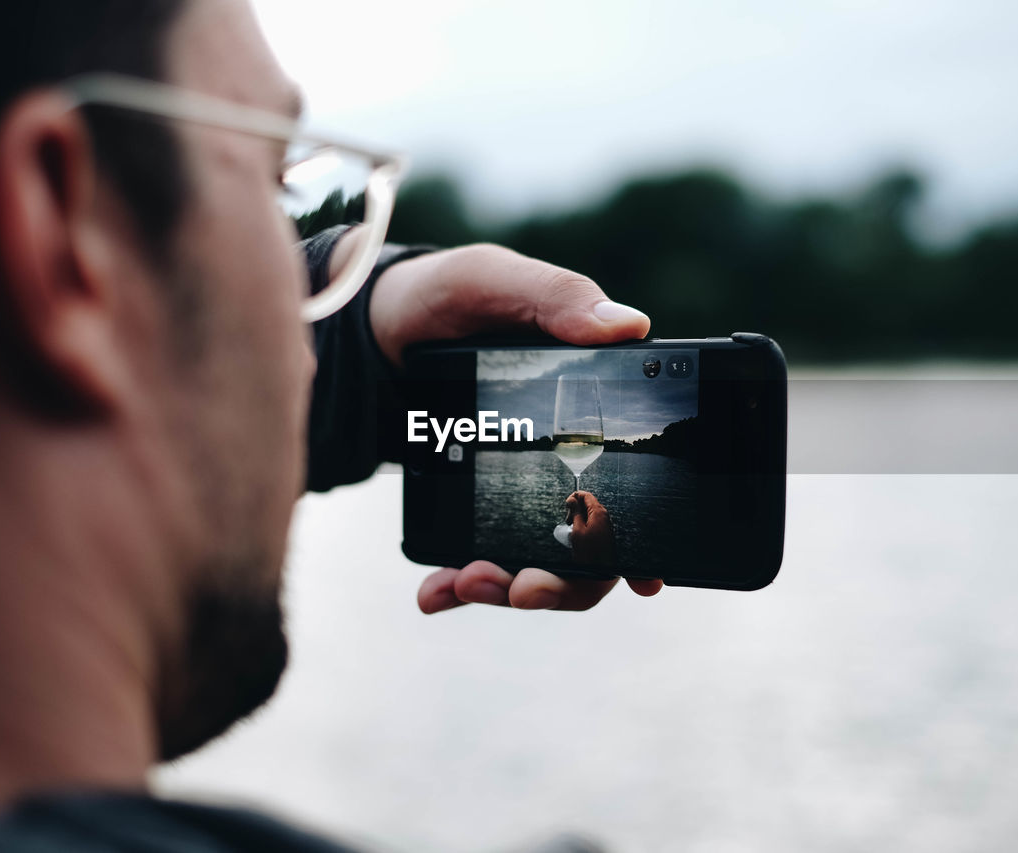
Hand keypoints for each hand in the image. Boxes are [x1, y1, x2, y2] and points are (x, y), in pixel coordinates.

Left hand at [358, 241, 660, 611]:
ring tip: (468, 581)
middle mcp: (564, 464)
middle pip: (592, 548)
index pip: (638, 488)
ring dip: (508, 587)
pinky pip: (471, 562)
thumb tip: (630, 326)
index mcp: (592, 415)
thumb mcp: (492, 281)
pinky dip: (456, 587)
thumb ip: (556, 296)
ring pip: (536, 566)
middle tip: (524, 586)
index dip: (648, 541)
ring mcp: (514, 492)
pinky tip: (434, 592)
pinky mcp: (467, 509)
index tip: (644, 577)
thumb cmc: (443, 296)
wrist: (369, 326)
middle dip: (564, 581)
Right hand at [564, 490, 615, 565]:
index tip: (567, 505)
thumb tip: (572, 499)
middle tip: (568, 522)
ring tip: (573, 531)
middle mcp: (604, 516)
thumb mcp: (578, 530)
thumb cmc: (591, 553)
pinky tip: (579, 536)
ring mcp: (605, 524)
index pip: (586, 495)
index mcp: (598, 512)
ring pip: (589, 514)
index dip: (574, 497)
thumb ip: (575, 512)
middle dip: (575, 510)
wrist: (602, 570)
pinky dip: (584, 526)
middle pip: (588, 503)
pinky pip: (592, 523)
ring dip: (579, 519)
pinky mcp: (604, 532)